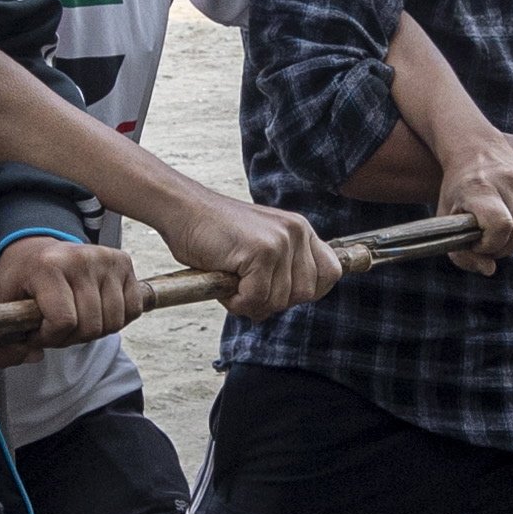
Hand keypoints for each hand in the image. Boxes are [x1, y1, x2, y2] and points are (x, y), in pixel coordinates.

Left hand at [0, 232, 145, 353]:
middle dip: (70, 338)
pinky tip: (95, 311)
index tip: (36, 332)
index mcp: (47, 265)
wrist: (37, 252)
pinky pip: (131, 311)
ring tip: (74, 318)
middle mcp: (80, 257)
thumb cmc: (18, 283)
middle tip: (54, 327)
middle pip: (90, 326)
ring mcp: (105, 259)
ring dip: (93, 331)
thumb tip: (29, 357)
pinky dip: (114, 320)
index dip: (49, 339)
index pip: (63, 322)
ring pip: (113, 322)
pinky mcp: (123, 262)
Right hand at [155, 193, 338, 319]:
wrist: (182, 211)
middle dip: (274, 301)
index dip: (308, 291)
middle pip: (305, 294)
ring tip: (231, 281)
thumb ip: (282, 269)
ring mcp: (280, 240)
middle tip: (245, 288)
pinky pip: (256, 298)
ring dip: (250, 302)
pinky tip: (223, 282)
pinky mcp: (261, 251)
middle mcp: (296, 232)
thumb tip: (289, 303)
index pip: (330, 273)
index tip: (280, 291)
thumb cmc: (214, 235)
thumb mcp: (259, 247)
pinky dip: (236, 301)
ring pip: (279, 300)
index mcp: (300, 230)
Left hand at [430, 124, 512, 272]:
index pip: (500, 227)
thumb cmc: (457, 190)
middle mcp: (508, 180)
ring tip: (504, 233)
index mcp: (480, 187)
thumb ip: (462, 255)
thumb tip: (490, 269)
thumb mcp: (447, 222)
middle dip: (505, 247)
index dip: (489, 244)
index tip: (477, 241)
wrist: (476, 149)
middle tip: (491, 241)